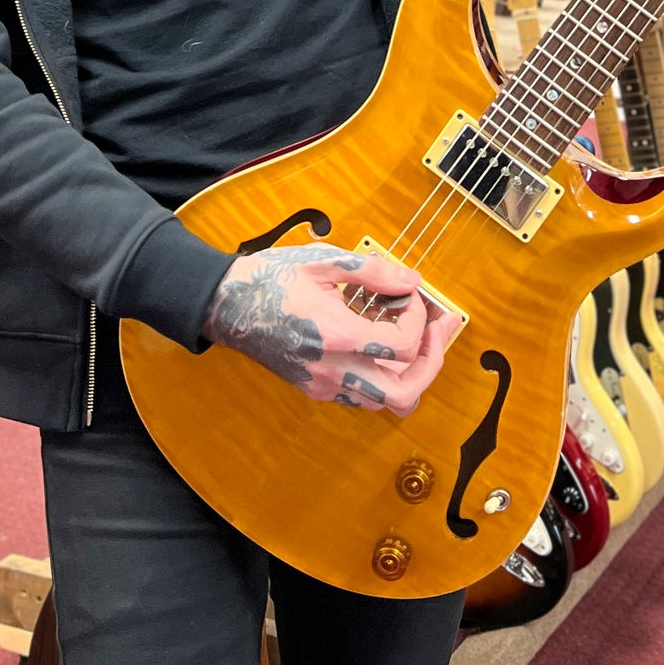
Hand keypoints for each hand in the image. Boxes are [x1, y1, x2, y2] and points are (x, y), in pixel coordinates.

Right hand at [201, 241, 459, 415]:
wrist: (226, 305)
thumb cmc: (271, 279)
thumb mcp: (323, 261)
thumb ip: (372, 272)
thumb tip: (411, 282)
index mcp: (336, 336)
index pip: (401, 347)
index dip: (418, 320)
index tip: (410, 296)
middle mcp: (332, 370)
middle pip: (404, 394)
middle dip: (431, 362)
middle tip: (436, 331)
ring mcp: (323, 385)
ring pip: (385, 402)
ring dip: (409, 372)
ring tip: (412, 335)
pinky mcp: (315, 389)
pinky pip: (362, 397)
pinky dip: (383, 376)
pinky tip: (379, 343)